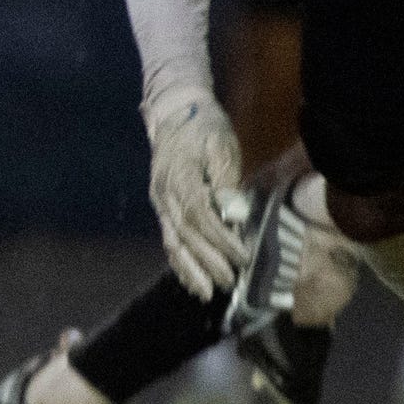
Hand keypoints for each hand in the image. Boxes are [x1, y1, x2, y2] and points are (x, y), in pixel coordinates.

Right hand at [145, 85, 248, 299]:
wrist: (175, 110)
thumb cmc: (203, 127)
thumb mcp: (220, 145)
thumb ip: (226, 180)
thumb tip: (233, 214)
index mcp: (180, 178)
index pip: (201, 216)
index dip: (221, 240)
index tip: (244, 258)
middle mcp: (164, 194)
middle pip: (185, 234)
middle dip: (208, 261)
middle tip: (230, 283)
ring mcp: (160, 201)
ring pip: (172, 241)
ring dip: (189, 269)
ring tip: (207, 293)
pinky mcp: (162, 206)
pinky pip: (168, 238)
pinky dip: (179, 261)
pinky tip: (192, 279)